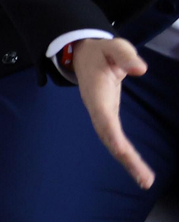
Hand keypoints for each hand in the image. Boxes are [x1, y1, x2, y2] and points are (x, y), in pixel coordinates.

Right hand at [74, 38, 153, 188]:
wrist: (83, 55)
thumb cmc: (101, 52)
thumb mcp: (114, 46)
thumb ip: (125, 55)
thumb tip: (141, 69)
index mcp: (97, 92)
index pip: (104, 115)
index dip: (112, 133)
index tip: (122, 150)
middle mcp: (96, 108)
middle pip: (108, 136)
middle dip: (126, 158)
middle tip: (145, 179)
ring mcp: (101, 115)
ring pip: (111, 142)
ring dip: (128, 162)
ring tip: (145, 181)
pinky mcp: (107, 118)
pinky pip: (115, 139)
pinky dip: (126, 155)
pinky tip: (138, 169)